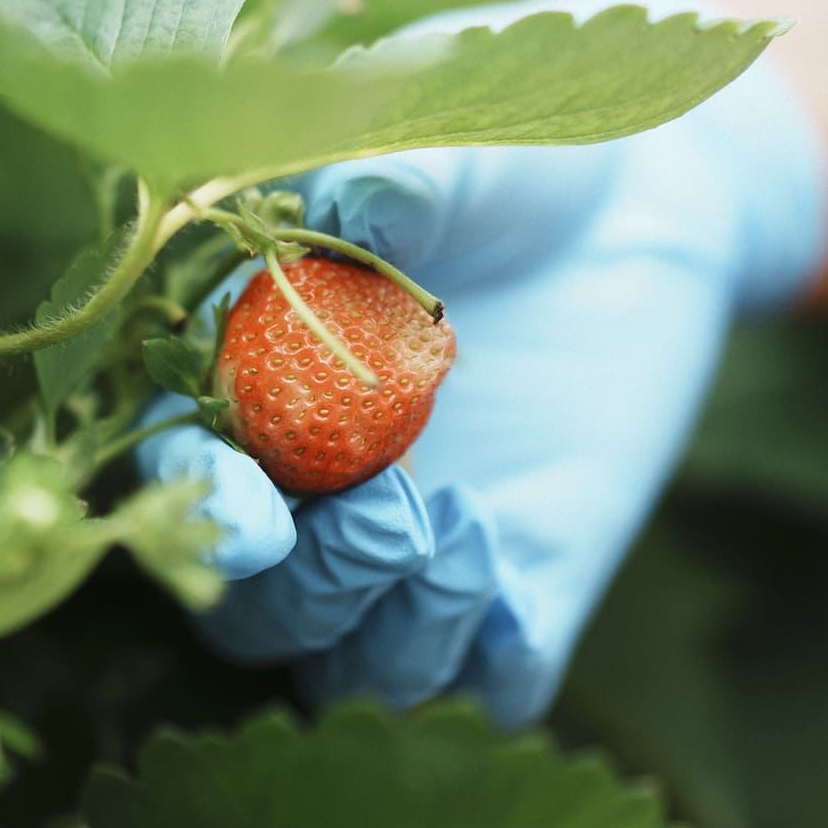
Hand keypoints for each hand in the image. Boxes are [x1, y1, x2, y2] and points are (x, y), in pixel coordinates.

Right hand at [139, 0, 827, 725]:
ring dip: (390, 633)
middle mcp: (323, 491)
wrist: (641, 192)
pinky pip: (486, 684)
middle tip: (393, 509)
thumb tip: (346, 206)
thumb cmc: (512, 153)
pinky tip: (510, 561)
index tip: (252, 509)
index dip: (200, 515)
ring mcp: (421, 549)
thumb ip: (390, 179)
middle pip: (258, 613)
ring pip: (355, 671)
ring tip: (461, 529)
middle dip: (309, 588)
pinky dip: (484, 659)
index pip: (185, 486)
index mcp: (260, 389)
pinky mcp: (529, 578)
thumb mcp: (454, 142)